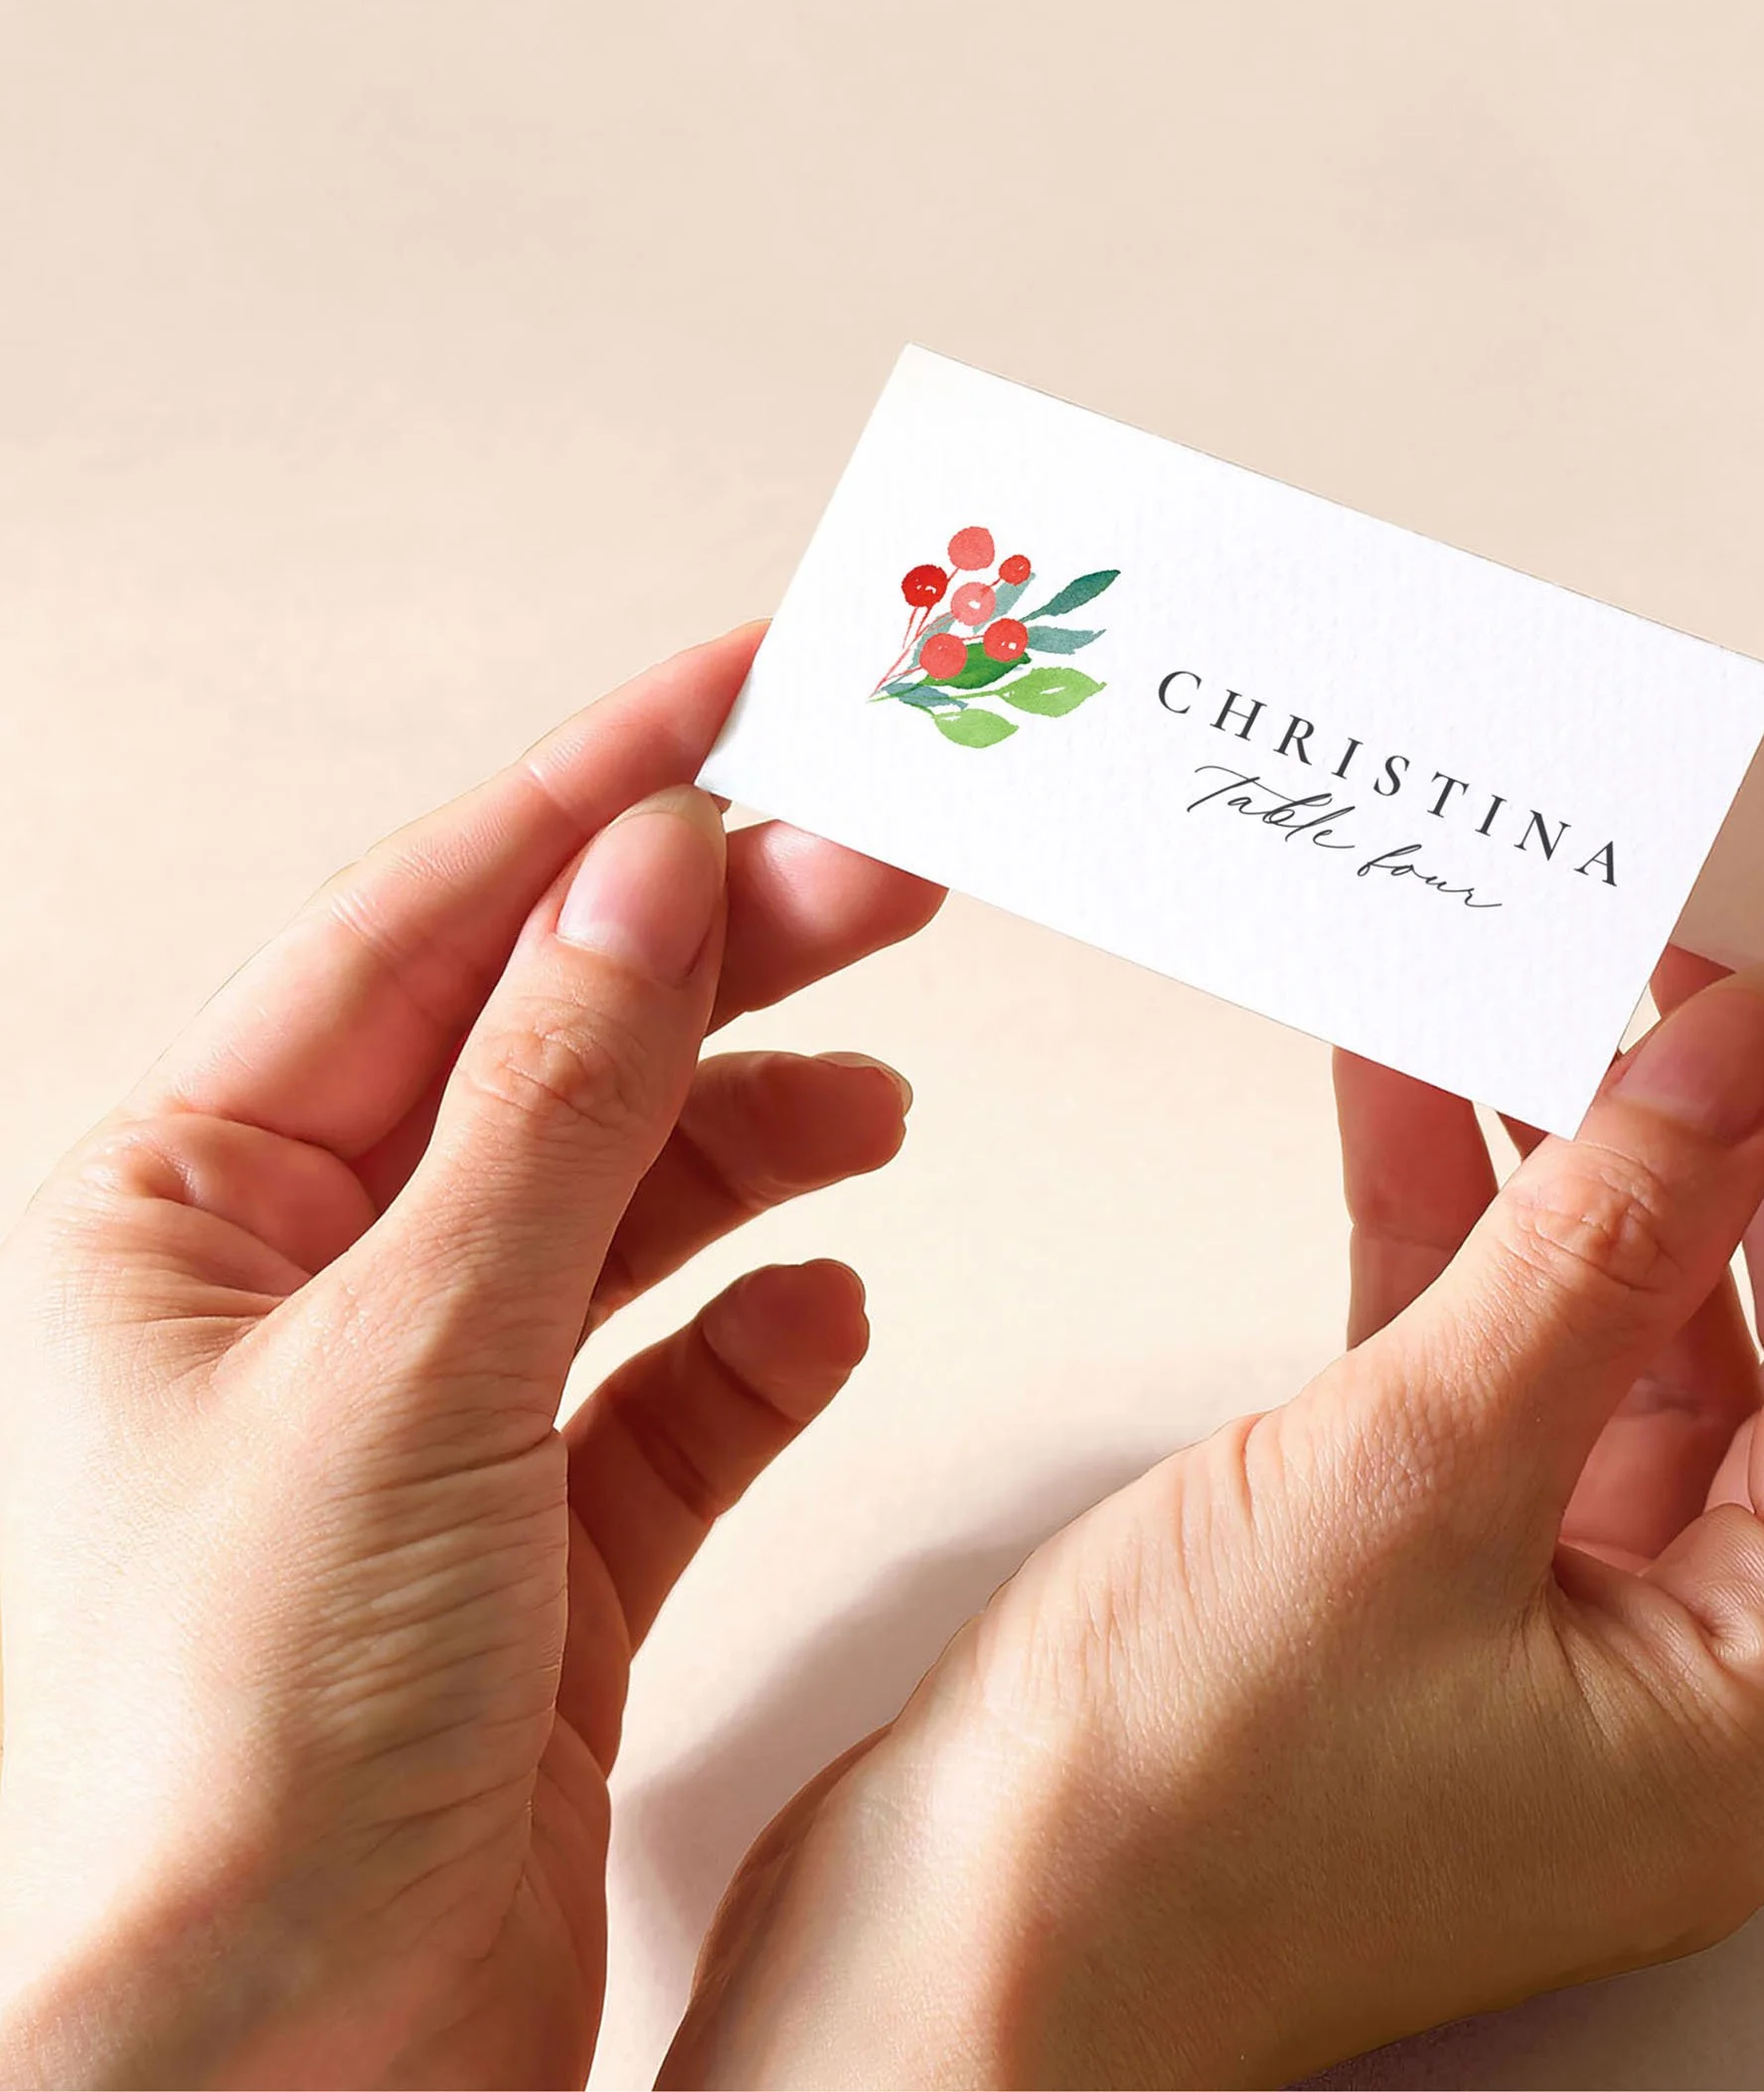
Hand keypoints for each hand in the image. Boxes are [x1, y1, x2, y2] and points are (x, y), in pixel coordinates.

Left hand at [0, 630, 939, 2086]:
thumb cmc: (242, 1755)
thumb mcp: (412, 1358)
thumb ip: (553, 1098)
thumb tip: (651, 861)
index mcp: (198, 1202)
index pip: (435, 921)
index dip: (606, 783)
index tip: (759, 679)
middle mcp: (308, 1288)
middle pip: (554, 1046)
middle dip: (725, 952)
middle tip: (894, 864)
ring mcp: (431, 1415)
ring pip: (626, 1199)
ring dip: (757, 1136)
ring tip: (875, 1099)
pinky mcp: (541, 1545)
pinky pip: (677, 1383)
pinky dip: (762, 1335)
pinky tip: (828, 1307)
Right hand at [666, 798, 1763, 2086]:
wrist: (938, 1968)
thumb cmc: (1158, 1820)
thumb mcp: (1408, 1482)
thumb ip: (1591, 1250)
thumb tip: (1733, 1058)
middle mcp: (1696, 1655)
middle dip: (1754, 1088)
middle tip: (1714, 899)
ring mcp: (1560, 1606)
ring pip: (1631, 1306)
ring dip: (1594, 1130)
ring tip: (1573, 946)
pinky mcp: (1432, 1560)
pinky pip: (1492, 1342)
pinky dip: (1463, 1207)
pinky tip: (1425, 1072)